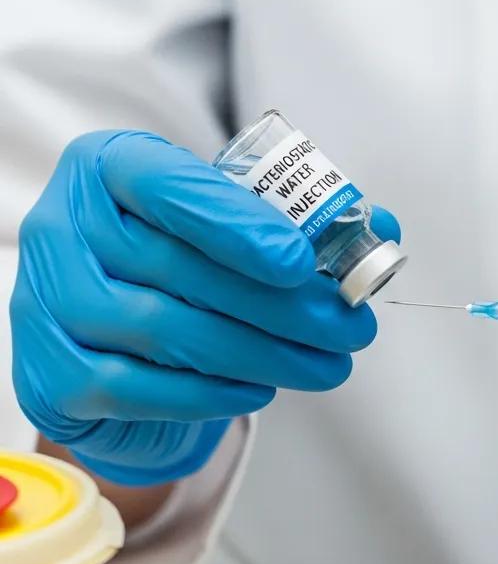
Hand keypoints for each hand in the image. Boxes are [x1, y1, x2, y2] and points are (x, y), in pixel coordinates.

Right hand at [13, 130, 388, 484]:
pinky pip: (141, 389)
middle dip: (283, 307)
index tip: (304, 263)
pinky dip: (211, 394)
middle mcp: (66, 229)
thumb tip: (382, 226)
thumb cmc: (176, 266)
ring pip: (167, 332)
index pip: (170, 186)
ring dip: (264, 355)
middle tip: (351, 328)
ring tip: (327, 366)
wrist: (105, 336)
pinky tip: (263, 389)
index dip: (238, 226)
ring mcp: (49, 304)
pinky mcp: (54, 374)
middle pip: (182, 270)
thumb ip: (295, 219)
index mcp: (109, 170)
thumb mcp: (224, 224)